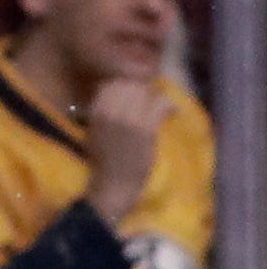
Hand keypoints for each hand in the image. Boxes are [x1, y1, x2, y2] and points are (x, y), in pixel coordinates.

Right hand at [85, 76, 172, 224]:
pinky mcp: (146, 128)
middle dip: (142, 90)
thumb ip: (107, 109)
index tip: (132, 92)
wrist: (113, 185)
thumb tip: (124, 89)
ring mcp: (129, 119)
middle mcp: (111, 111)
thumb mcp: (96, 130)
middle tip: (148, 101)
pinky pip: (161, 105)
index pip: (112, 83)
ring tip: (158, 107)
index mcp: (95, 112)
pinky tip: (172, 114)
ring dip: (155, 98)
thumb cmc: (102, 161)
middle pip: (132, 84)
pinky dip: (169, 107)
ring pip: (147, 92)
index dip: (125, 84)